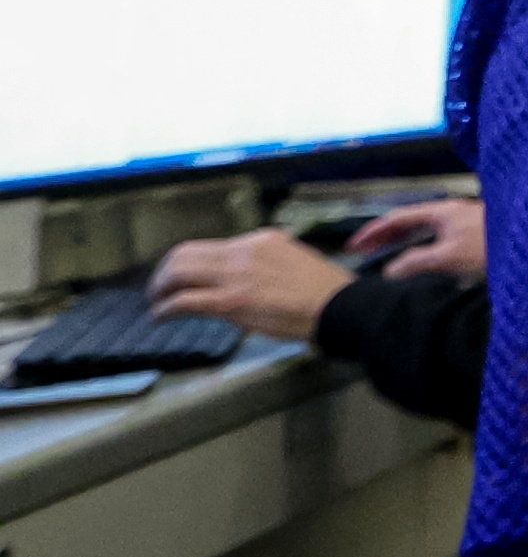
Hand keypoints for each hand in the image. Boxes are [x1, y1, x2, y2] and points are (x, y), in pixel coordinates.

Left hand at [144, 227, 352, 342]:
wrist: (341, 306)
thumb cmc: (327, 293)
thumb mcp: (296, 263)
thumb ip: (269, 265)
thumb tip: (251, 281)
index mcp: (262, 240)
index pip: (214, 246)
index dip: (194, 262)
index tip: (188, 276)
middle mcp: (245, 251)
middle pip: (186, 252)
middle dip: (166, 271)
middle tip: (161, 287)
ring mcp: (237, 275)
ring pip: (178, 271)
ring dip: (161, 286)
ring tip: (157, 300)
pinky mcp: (231, 300)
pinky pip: (185, 300)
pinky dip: (167, 308)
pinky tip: (162, 315)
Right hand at [346, 200, 488, 282]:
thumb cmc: (495, 249)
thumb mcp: (449, 258)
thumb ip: (416, 262)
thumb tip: (390, 270)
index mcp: (444, 211)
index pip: (399, 217)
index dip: (373, 232)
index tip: (354, 246)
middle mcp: (455, 212)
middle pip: (412, 221)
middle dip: (386, 235)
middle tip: (364, 251)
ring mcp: (468, 222)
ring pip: (428, 230)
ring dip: (406, 242)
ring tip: (387, 257)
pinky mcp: (479, 236)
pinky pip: (442, 239)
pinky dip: (426, 248)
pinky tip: (425, 264)